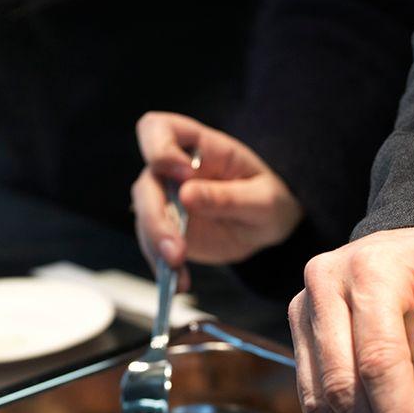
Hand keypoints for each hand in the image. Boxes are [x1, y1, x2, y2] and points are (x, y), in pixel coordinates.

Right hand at [132, 112, 304, 287]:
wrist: (269, 224)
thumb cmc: (269, 199)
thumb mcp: (262, 199)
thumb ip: (228, 196)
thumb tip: (186, 195)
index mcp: (198, 146)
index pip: (158, 129)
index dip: (159, 148)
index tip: (182, 173)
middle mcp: (174, 171)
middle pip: (146, 184)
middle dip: (155, 218)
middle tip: (177, 251)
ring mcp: (168, 201)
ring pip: (144, 219)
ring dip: (156, 247)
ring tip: (178, 272)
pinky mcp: (169, 231)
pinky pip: (155, 247)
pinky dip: (163, 267)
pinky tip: (180, 283)